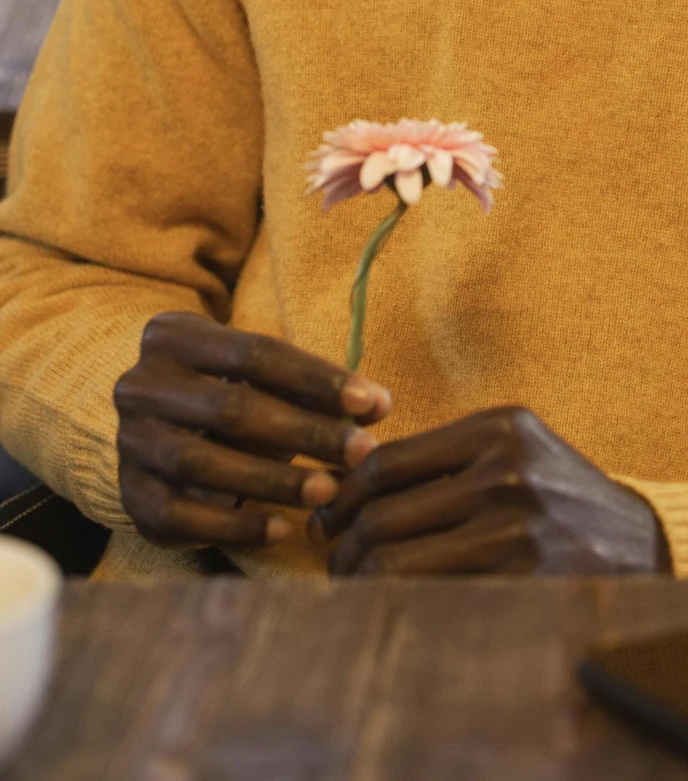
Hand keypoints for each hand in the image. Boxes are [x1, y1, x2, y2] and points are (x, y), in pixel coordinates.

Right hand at [114, 311, 390, 550]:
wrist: (154, 428)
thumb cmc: (228, 392)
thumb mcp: (263, 377)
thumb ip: (317, 388)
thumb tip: (380, 404)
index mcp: (173, 336)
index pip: (256, 354)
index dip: (317, 379)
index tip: (371, 402)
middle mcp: (140, 386)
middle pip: (231, 408)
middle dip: (304, 433)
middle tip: (361, 452)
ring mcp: (129, 443)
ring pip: (203, 463)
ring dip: (273, 481)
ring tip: (328, 491)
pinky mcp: (131, 497)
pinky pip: (182, 517)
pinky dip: (235, 526)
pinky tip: (283, 529)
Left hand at [312, 406, 670, 576]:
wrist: (639, 544)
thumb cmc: (558, 499)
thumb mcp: (514, 453)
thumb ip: (446, 458)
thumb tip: (351, 477)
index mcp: (498, 428)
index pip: (387, 463)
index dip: (344, 498)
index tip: (329, 520)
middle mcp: (504, 468)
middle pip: (382, 514)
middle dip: (344, 547)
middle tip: (335, 564)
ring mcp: (513, 524)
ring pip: (394, 560)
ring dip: (360, 581)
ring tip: (355, 588)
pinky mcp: (519, 576)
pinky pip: (427, 594)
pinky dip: (395, 603)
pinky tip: (393, 606)